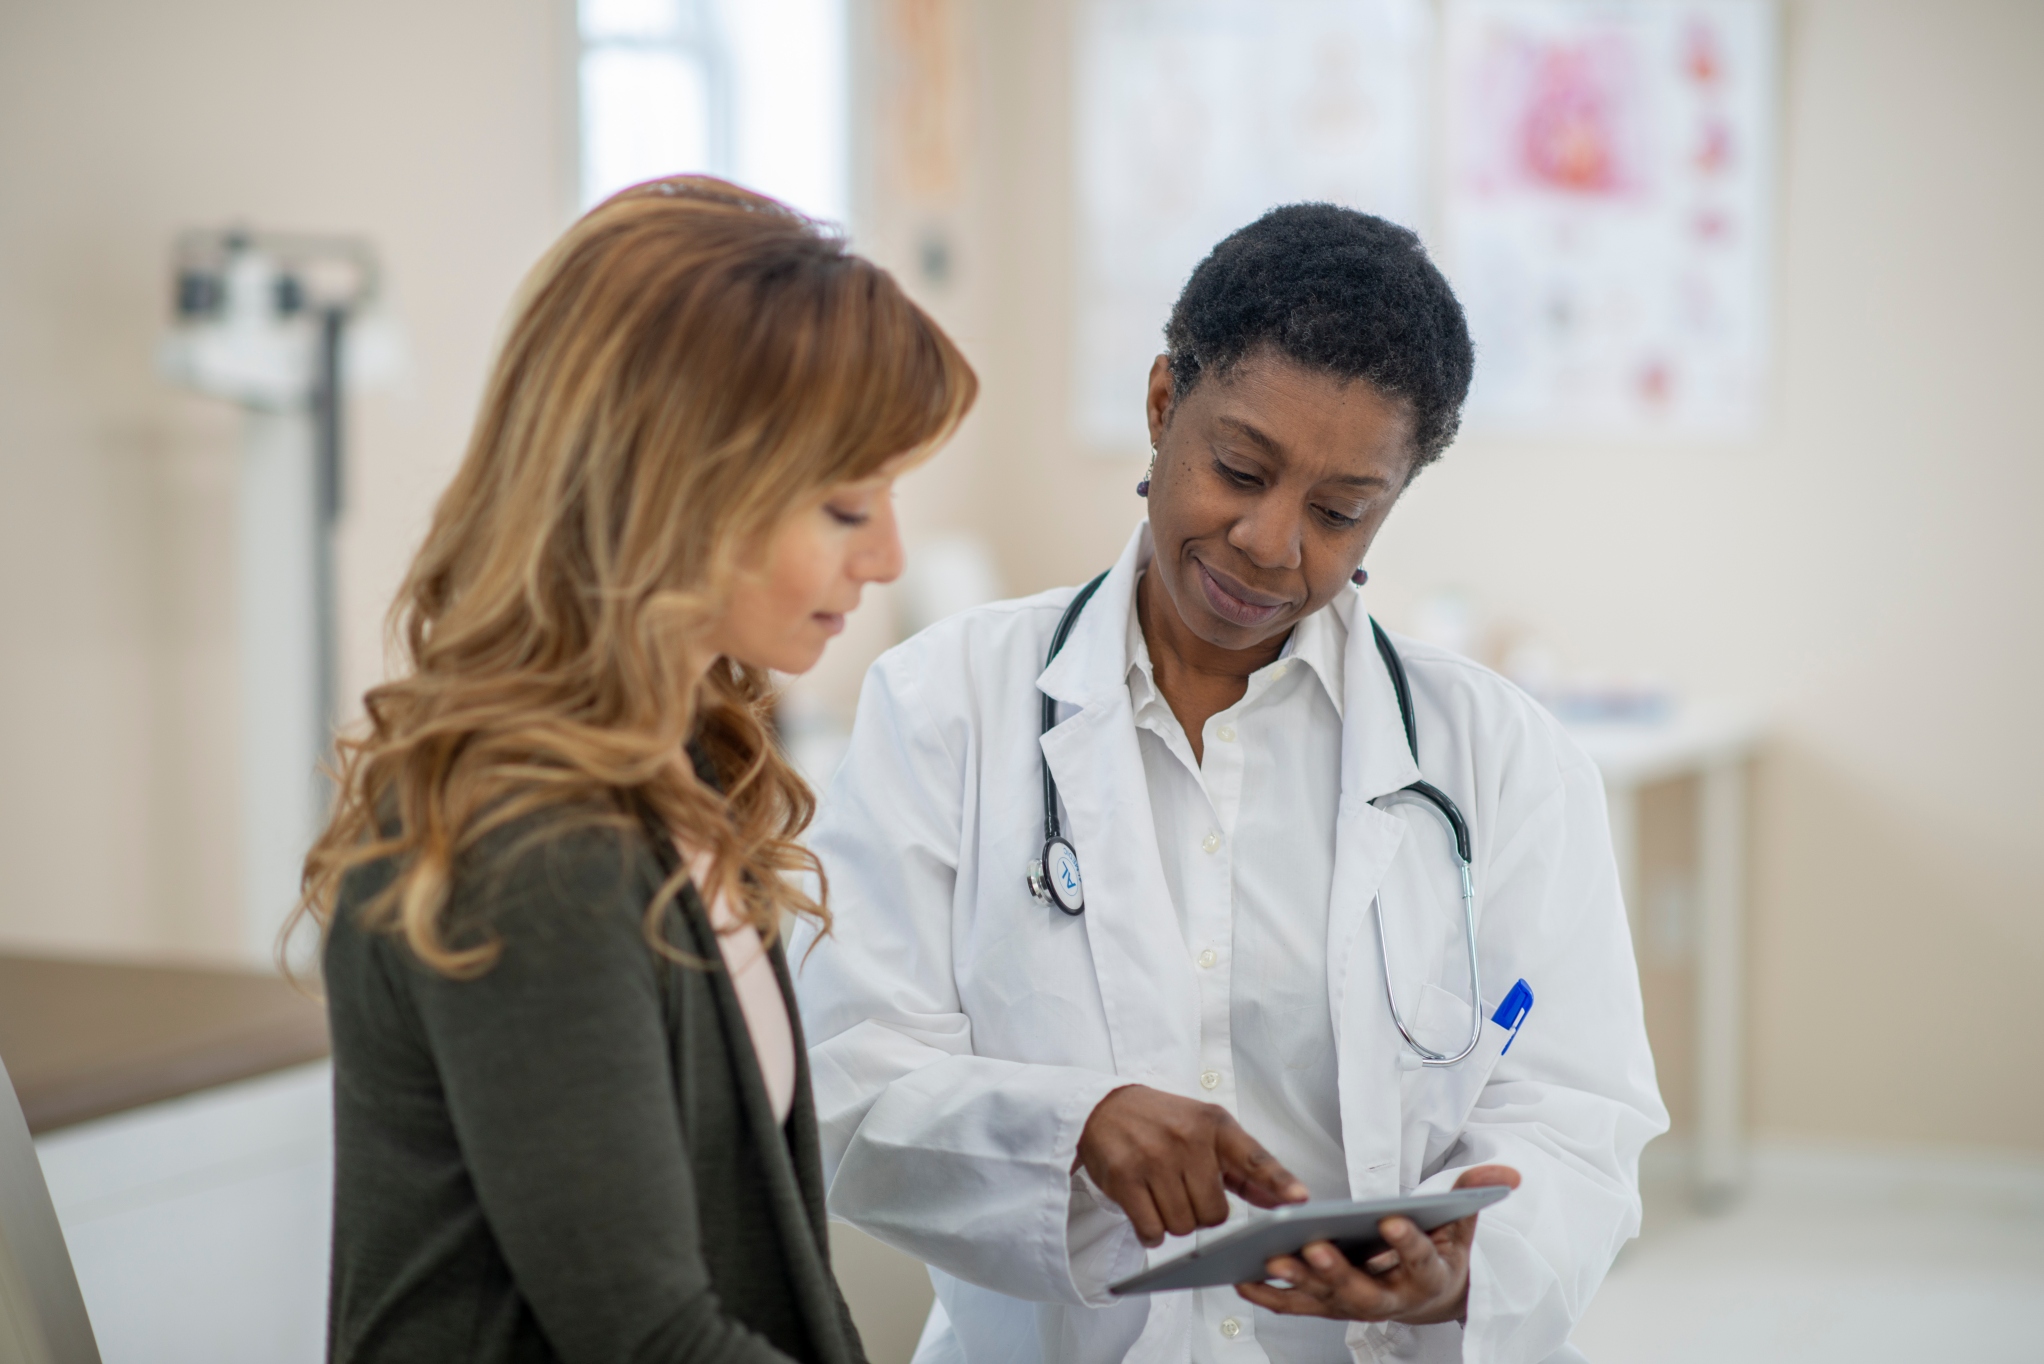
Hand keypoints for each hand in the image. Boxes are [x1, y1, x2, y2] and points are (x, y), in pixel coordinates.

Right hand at [1075, 1085, 1308, 1246]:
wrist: (1105, 1107)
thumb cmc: (1163, 1123)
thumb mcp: (1205, 1130)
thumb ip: (1245, 1169)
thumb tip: (1286, 1200)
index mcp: (1215, 1125)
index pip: (1254, 1158)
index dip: (1279, 1180)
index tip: (1300, 1198)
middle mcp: (1187, 1139)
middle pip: (1214, 1214)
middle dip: (1201, 1213)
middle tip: (1184, 1191)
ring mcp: (1154, 1158)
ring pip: (1183, 1226)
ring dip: (1174, 1222)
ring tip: (1162, 1194)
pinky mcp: (1126, 1177)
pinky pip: (1152, 1231)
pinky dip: (1151, 1232)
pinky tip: (1146, 1209)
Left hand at [1234, 1165, 1520, 1325]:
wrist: (1430, 1298)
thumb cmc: (1439, 1253)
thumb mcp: (1462, 1224)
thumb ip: (1473, 1196)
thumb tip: (1506, 1174)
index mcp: (1427, 1274)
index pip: (1421, 1259)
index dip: (1409, 1242)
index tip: (1393, 1221)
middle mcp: (1391, 1297)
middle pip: (1364, 1291)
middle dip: (1338, 1270)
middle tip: (1313, 1247)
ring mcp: (1357, 1305)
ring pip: (1326, 1299)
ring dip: (1297, 1281)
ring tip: (1270, 1258)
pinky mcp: (1330, 1307)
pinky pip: (1298, 1306)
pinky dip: (1271, 1296)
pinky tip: (1243, 1278)